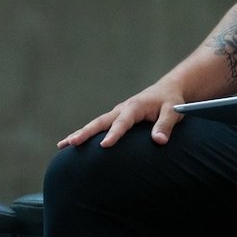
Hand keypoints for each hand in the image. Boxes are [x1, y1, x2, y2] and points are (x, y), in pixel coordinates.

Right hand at [59, 82, 186, 148]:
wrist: (166, 91)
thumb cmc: (170, 102)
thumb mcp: (173, 111)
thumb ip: (166, 125)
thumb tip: (159, 141)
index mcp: (135, 107)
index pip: (122, 122)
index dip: (114, 134)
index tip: (104, 145)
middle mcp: (121, 109)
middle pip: (100, 122)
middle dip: (85, 133)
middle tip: (71, 143)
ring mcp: (116, 113)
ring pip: (95, 124)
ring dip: (80, 134)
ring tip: (62, 145)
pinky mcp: (115, 118)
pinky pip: (99, 127)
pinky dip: (86, 134)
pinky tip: (73, 144)